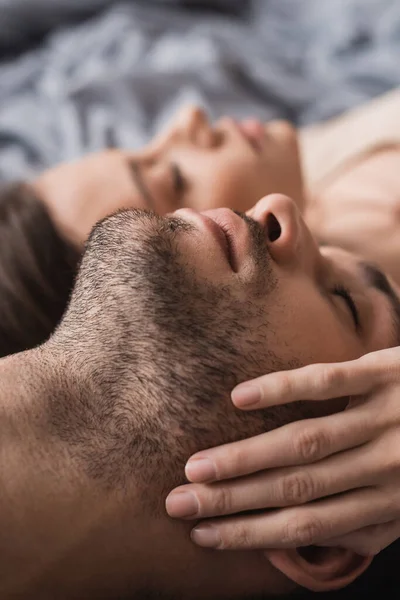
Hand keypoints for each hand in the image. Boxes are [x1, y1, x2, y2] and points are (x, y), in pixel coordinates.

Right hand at [166, 347, 399, 555]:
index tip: (203, 534)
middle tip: (178, 503)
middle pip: (296, 489)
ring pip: (303, 441)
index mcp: (389, 504)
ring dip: (245, 456)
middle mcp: (384, 466)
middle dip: (233, 501)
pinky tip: (239, 398)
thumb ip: (362, 524)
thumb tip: (300, 538)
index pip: (307, 527)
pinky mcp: (384, 372)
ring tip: (197, 466)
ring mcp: (384, 417)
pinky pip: (328, 382)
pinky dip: (281, 389)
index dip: (252, 534)